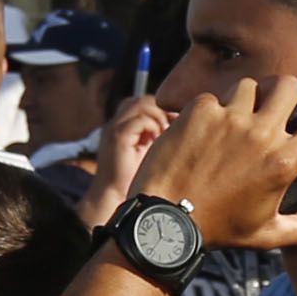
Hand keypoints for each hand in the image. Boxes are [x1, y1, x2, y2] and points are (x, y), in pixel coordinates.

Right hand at [75, 92, 173, 227]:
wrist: (113, 195)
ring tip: (166, 132)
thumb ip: (159, 134)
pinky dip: (153, 126)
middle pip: (144, 100)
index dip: (163, 108)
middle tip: (176, 123)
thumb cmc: (134, 177)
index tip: (178, 120)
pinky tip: (158, 139)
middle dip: (163, 109)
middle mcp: (117, 122)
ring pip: (142, 105)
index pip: (145, 102)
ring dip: (159, 116)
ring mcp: (115, 127)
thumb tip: (183, 124)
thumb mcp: (150, 150)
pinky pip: (140, 120)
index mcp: (124, 124)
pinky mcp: (117, 137)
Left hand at [134, 76, 296, 252]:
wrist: (167, 220)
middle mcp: (262, 135)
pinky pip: (214, 96)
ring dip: (247, 98)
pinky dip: (211, 110)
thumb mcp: (267, 235)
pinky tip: (202, 132)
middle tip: (275, 103)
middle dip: (286, 90)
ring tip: (234, 120)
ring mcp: (230, 119)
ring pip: (250, 85)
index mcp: (284, 163)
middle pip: (289, 85)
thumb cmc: (217, 229)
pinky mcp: (200, 110)